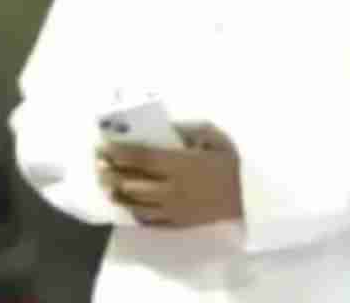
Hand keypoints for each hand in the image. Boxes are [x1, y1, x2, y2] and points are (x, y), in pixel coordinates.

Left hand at [97, 124, 242, 227]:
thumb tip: (164, 125)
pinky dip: (134, 211)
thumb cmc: (232, 163)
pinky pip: (149, 220)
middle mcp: (172, 188)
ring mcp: (173, 209)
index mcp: (180, 164)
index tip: (102, 147)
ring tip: (106, 184)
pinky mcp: (178, 223)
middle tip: (98, 165)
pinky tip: (127, 204)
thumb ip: (187, 129)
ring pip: (136, 204)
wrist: (251, 197)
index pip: (140, 157)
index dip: (117, 152)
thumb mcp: (213, 136)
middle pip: (131, 182)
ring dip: (117, 193)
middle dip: (110, 173)